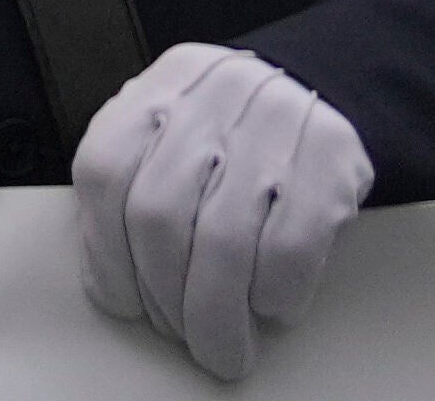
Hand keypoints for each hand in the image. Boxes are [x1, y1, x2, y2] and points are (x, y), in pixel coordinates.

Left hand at [65, 40, 366, 380]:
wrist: (320, 87)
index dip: (106, 254)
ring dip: (216, 316)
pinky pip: (289, 249)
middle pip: (159, 216)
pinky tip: (270, 303)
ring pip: (223, 243)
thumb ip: (127, 188)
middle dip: (165, 298)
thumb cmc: (228, 134)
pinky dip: (274, 295)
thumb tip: (112, 283)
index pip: (103, 173)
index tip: (127, 303)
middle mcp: (212, 97)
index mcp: (159, 89)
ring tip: (223, 347)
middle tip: (183, 337)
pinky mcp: (331, 157)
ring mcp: (274, 123)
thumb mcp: (165, 134)